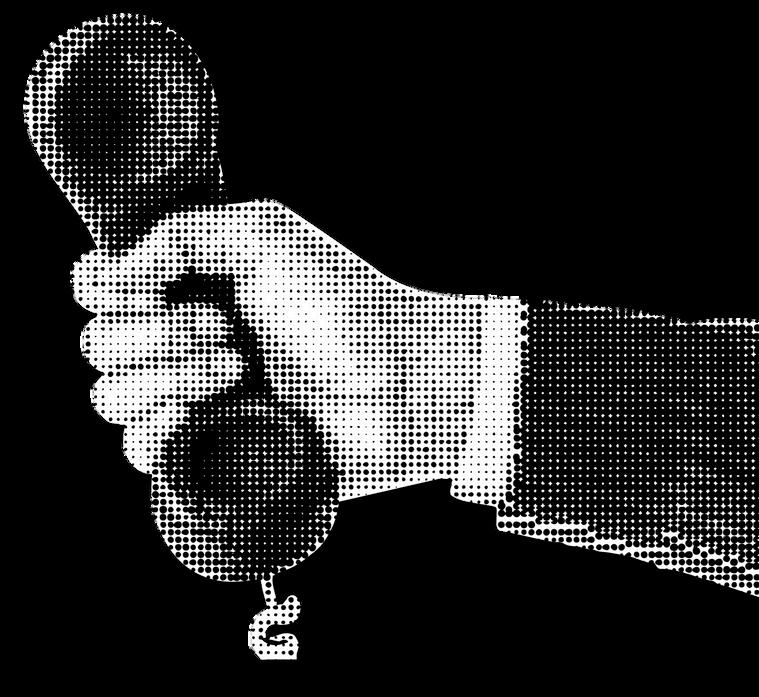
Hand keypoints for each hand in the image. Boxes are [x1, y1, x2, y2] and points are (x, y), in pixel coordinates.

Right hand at [73, 199, 499, 579]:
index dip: (110, 286)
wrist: (400, 383)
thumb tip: (117, 266)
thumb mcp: (265, 235)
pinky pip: (141, 450)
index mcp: (193, 286)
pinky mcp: (211, 450)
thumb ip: (181, 231)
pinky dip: (165, 428)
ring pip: (113, 397)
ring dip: (171, 376)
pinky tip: (213, 411)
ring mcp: (196, 400)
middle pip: (99, 343)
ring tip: (239, 368)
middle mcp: (185, 342)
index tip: (154, 286)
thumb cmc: (348, 307)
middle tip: (227, 329)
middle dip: (157, 333)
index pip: (100, 286)